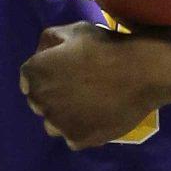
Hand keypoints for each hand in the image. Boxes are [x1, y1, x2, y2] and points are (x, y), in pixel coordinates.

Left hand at [19, 23, 162, 149]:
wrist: (141, 73)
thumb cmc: (108, 47)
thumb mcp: (76, 30)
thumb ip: (50, 40)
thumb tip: (43, 53)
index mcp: (34, 72)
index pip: (29, 79)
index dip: (48, 75)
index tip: (66, 73)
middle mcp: (39, 100)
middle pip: (40, 102)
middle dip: (54, 96)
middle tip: (81, 88)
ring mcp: (58, 124)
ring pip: (54, 124)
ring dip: (65, 117)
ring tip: (90, 106)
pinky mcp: (77, 140)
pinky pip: (73, 137)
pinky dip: (83, 130)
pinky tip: (99, 117)